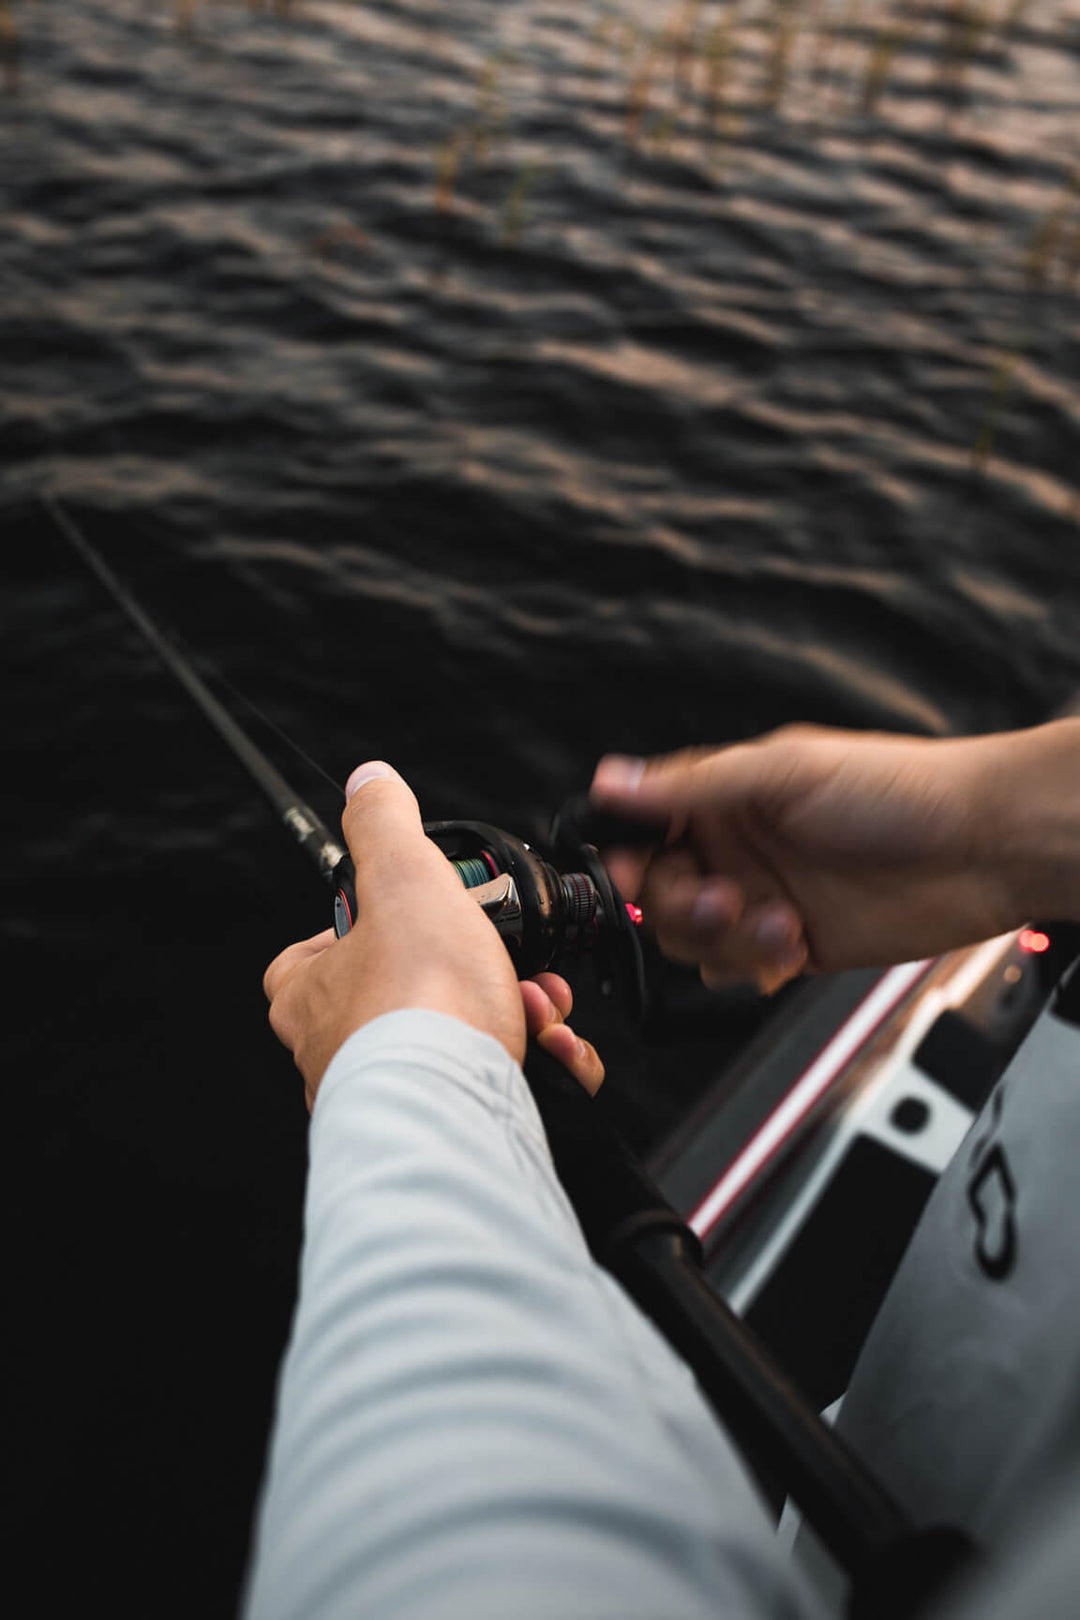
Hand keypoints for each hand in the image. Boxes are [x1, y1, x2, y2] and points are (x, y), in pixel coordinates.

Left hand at [263, 762, 602, 1107]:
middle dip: (471, 971)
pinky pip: (487, 1089)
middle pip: (403, 995)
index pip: (311, 955)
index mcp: (311, 995)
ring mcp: (387, 1094)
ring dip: (512, 1013)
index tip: (411, 916)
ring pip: (452, 1041)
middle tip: (505, 960)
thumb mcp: (404, 879)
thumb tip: (369, 783)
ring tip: (536, 1003)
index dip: (362, 929)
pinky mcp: (441, 1126)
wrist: (455, 1106)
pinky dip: (532, 1065)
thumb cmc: (420, 1003)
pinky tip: (550, 1050)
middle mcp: (336, 1052)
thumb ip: (385, 826)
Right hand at [591, 724, 1035, 995]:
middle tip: (723, 898)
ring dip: (724, 940)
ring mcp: (765, 900)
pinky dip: (756, 966)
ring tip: (775, 921)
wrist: (982, 846)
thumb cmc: (899, 788)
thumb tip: (611, 780)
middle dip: (683, 907)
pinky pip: (741, 973)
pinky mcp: (795, 948)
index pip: (648, 832)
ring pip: (696, 943)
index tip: (631, 872)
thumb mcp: (783, 772)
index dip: (630, 857)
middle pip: (663, 898)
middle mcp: (740, 849)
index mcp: (728, 797)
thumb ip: (692, 785)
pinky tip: (795, 942)